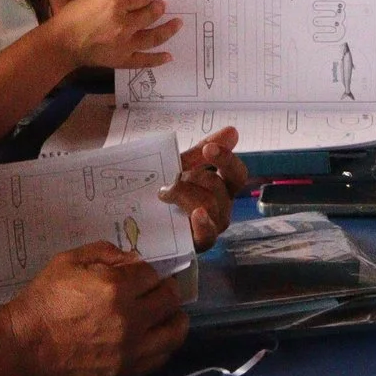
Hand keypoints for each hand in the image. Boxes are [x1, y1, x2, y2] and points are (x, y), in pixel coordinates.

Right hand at [3, 243, 187, 375]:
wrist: (25, 343)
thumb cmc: (44, 298)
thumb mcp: (69, 261)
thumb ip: (106, 253)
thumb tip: (134, 260)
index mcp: (116, 288)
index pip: (152, 274)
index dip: (147, 272)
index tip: (140, 275)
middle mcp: (130, 318)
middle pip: (170, 300)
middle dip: (166, 290)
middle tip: (157, 290)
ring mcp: (130, 347)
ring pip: (175, 332)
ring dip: (174, 318)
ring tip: (166, 314)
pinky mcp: (125, 370)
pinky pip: (161, 358)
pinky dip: (165, 345)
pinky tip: (156, 337)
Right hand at [50, 0, 180, 70]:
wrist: (63, 43)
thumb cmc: (75, 15)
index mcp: (115, 5)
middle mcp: (124, 24)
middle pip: (150, 14)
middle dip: (159, 9)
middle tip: (164, 7)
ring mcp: (125, 44)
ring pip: (153, 36)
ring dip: (168, 30)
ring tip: (178, 24)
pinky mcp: (123, 60)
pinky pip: (144, 61)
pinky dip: (158, 59)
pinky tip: (169, 56)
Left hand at [163, 129, 248, 249]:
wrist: (139, 216)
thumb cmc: (166, 189)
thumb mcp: (181, 166)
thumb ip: (203, 150)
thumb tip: (233, 131)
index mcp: (222, 187)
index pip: (237, 173)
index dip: (226, 159)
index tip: (208, 149)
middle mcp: (222, 208)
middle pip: (218, 187)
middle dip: (192, 177)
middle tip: (172, 178)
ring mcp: (212, 227)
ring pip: (208, 204)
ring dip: (183, 194)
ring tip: (164, 193)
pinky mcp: (198, 244)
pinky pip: (208, 234)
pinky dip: (203, 222)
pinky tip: (195, 214)